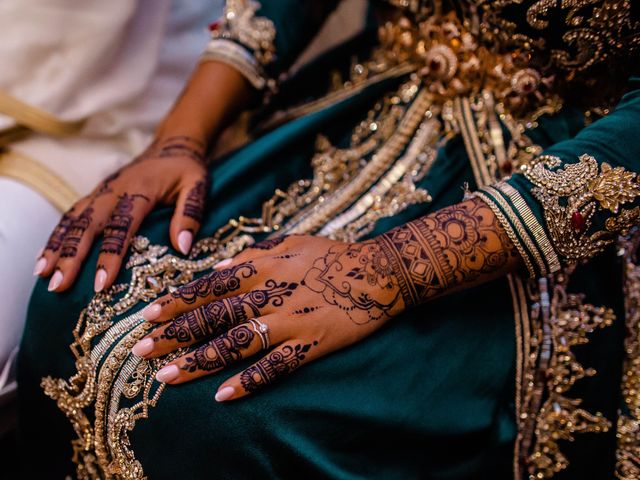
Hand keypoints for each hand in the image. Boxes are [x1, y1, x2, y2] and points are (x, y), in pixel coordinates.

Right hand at [34, 136, 209, 292]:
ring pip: (73, 220)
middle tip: (58, 286)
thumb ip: (190, 213)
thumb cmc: (187, 169)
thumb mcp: (198, 186)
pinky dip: (56, 236)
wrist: (172, 145)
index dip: (110, 257)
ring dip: (56, 248)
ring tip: (42, 275)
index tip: (101, 284)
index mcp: (139, 189)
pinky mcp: (96, 195)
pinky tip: (44, 258)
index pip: (122, 227)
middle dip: (71, 257)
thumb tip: (182, 246)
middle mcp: (114, 190)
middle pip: (88, 226)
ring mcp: (101, 192)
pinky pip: (71, 215)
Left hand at [132, 234, 406, 401]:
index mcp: (264, 267)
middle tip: (141, 351)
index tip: (148, 315)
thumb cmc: (332, 255)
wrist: (378, 273)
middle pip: (215, 317)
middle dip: (175, 334)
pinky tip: (223, 396)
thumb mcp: (291, 243)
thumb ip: (253, 254)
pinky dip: (249, 381)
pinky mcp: (310, 345)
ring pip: (237, 344)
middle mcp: (271, 295)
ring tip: (168, 377)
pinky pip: (275, 366)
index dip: (178, 301)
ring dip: (200, 361)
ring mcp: (290, 322)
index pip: (211, 286)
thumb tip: (220, 267)